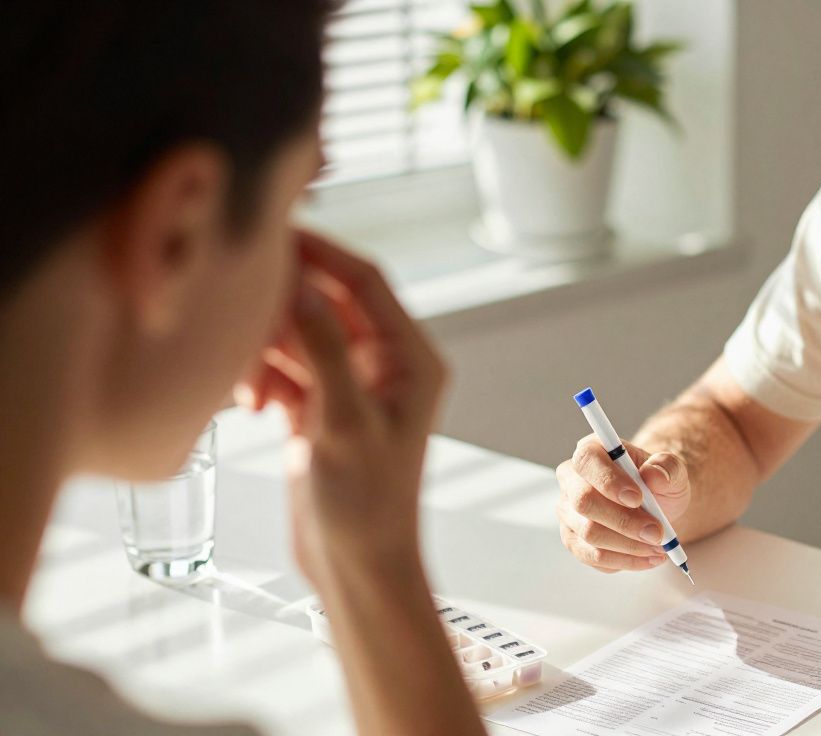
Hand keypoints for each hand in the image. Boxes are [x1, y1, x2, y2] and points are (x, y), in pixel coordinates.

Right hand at [236, 231, 445, 588]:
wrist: (356, 567)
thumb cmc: (368, 505)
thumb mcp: (343, 423)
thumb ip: (323, 350)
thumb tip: (302, 284)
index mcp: (412, 357)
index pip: (365, 280)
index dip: (319, 251)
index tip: (270, 232)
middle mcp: (385, 362)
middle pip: (326, 299)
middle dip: (281, 305)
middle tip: (233, 307)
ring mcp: (350, 382)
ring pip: (298, 332)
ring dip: (265, 347)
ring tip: (244, 384)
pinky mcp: (318, 405)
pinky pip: (284, 364)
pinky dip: (261, 374)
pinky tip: (246, 402)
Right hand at [555, 437, 690, 572]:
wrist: (655, 506)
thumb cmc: (658, 483)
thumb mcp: (673, 470)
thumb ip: (668, 467)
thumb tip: (654, 475)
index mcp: (592, 451)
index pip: (587, 461)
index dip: (609, 481)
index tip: (637, 498)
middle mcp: (572, 480)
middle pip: (584, 502)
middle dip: (624, 521)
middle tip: (657, 533)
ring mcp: (569, 513)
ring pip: (589, 534)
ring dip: (629, 545)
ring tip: (659, 546)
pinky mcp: (574, 540)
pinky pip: (594, 557)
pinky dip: (626, 560)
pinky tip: (648, 557)